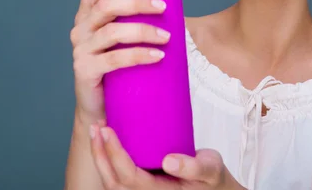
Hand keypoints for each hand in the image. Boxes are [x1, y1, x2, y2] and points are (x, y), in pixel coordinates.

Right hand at [70, 0, 170, 126]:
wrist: (100, 108)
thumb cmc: (118, 68)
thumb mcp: (123, 39)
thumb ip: (134, 19)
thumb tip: (170, 2)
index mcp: (88, 14)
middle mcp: (81, 28)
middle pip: (106, 5)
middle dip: (137, 2)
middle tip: (163, 7)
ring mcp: (81, 50)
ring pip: (113, 32)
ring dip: (144, 31)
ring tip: (167, 37)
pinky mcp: (85, 70)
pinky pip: (115, 59)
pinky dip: (139, 55)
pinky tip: (158, 55)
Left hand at [90, 121, 245, 189]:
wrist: (215, 189)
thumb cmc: (213, 180)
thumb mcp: (211, 170)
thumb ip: (194, 167)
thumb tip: (169, 161)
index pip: (129, 177)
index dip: (115, 155)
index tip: (108, 130)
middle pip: (113, 182)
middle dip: (100, 154)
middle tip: (96, 126)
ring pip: (112, 181)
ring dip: (100, 155)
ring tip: (97, 130)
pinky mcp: (141, 184)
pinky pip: (118, 176)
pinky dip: (108, 158)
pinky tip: (107, 138)